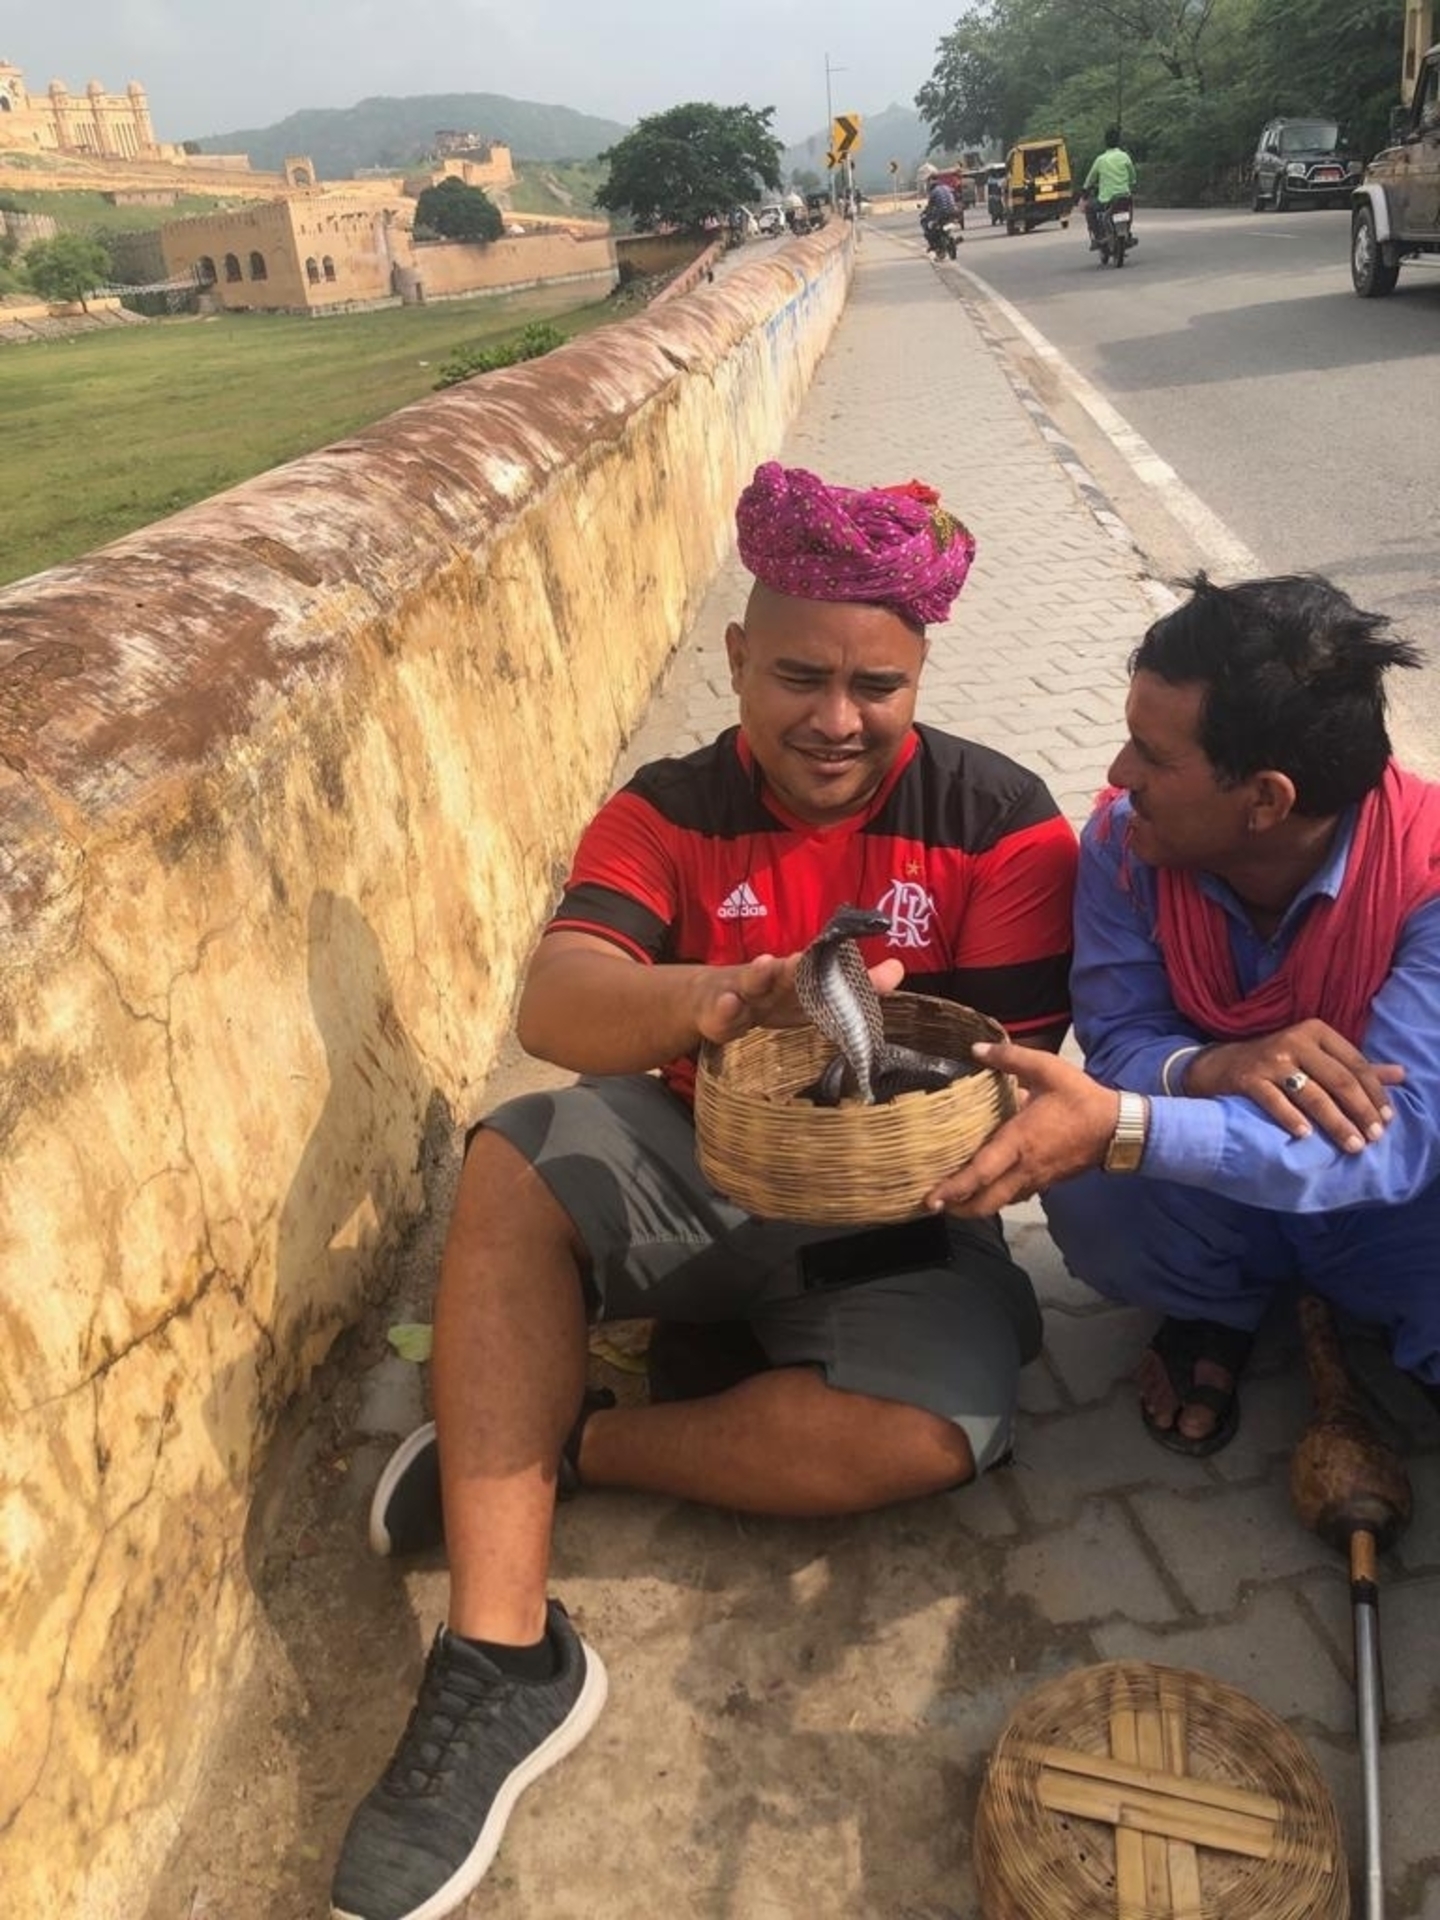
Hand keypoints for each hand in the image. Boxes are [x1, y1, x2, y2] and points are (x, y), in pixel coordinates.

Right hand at [698, 952, 905, 1045]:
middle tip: (808, 959)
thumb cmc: (767, 998)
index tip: (888, 972)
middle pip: (786, 972)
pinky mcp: (716, 1016)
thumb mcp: (806, 996)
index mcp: (796, 977)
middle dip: (798, 967)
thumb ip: (852, 986)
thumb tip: (898, 968)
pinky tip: (731, 1004)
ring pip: (750, 983)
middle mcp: (771, 980)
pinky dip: (724, 1009)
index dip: (856, 977)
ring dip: (759, 974)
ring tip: (766, 964)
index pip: (828, 972)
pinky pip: (720, 1015)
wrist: (705, 1000)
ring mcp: (741, 994)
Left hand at [925, 1043, 1118, 1215]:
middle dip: (957, 1209)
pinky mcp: (1044, 1184)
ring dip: (974, 1206)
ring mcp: (1035, 1180)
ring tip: (951, 1198)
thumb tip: (976, 1048)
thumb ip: (1011, 1057)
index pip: (981, 1174)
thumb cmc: (1080, 1099)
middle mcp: (1023, 1168)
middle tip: (932, 1204)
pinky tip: (983, 1187)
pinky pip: (1013, 1198)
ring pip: (999, 1204)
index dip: (954, 1189)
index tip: (930, 1200)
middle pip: (985, 1204)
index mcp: (1019, 1142)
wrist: (1118, 1128)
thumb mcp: (1048, 1069)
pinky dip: (993, 1198)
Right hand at [1183, 1019, 1402, 1153]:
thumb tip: (1400, 1075)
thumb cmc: (1277, 1063)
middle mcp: (1294, 1041)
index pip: (1355, 1064)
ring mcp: (1270, 1060)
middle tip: (1374, 1138)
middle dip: (1360, 1111)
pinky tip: (1306, 1135)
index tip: (1387, 1119)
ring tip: (1352, 1145)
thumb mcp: (1315, 1057)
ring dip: (1335, 1122)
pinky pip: (1274, 1101)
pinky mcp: (1248, 1078)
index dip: (1374, 1093)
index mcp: (1315, 1032)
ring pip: (1312, 1094)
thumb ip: (1355, 1067)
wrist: (1219, 1065)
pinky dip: (1291, 1118)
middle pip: (1338, 1080)